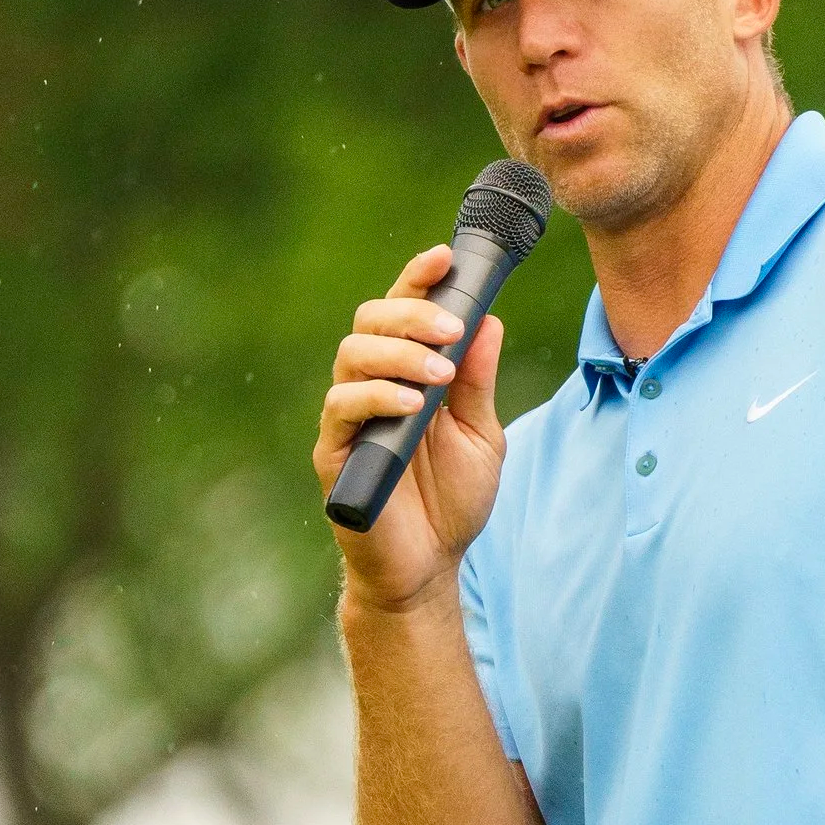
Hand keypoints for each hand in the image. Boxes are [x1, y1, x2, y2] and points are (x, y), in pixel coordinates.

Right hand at [313, 244, 508, 611]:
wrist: (429, 567)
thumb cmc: (452, 500)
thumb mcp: (481, 434)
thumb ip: (479, 381)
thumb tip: (489, 321)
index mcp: (406, 372)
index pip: (403, 310)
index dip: (419, 278)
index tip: (446, 257)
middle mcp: (372, 384)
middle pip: (370, 320)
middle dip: (411, 312)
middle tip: (451, 329)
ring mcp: (349, 417)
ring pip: (353, 356)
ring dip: (400, 354)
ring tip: (440, 372)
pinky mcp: (334, 452)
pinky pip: (342, 408)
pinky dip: (378, 397)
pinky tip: (412, 406)